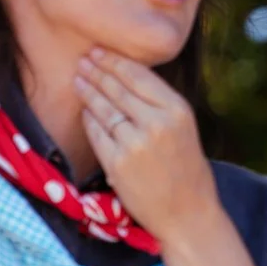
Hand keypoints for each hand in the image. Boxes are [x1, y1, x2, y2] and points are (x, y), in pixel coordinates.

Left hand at [70, 47, 220, 243]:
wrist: (187, 213)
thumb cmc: (186, 170)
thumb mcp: (183, 128)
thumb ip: (159, 105)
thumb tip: (124, 77)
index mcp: (177, 110)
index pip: (139, 77)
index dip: (115, 62)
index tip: (99, 52)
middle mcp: (156, 123)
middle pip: (118, 89)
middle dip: (97, 72)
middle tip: (83, 60)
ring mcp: (134, 144)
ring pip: (104, 109)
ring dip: (88, 91)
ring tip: (78, 79)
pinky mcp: (117, 163)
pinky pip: (97, 134)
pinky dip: (89, 120)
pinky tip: (84, 109)